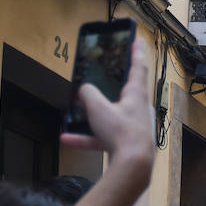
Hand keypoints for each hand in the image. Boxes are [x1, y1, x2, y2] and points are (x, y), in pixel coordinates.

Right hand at [63, 38, 155, 168]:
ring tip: (75, 113)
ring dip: (92, 115)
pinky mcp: (126, 143)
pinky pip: (103, 136)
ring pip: (111, 116)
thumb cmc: (122, 133)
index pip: (138, 67)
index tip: (137, 40)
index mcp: (136, 96)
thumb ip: (88, 95)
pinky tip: (67, 138)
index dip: (136, 52)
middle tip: (107, 75)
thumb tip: (84, 91)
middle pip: (126, 91)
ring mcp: (134, 127)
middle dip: (114, 85)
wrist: (133, 166)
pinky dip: (87, 137)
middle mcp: (139, 110)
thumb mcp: (98, 108)